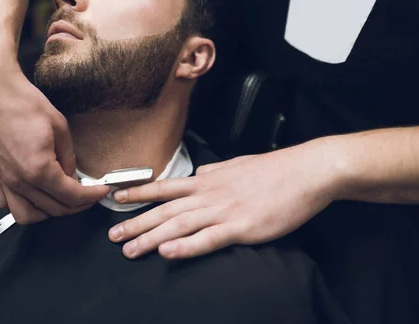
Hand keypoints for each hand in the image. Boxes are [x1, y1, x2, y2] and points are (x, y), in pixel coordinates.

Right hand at [0, 52, 109, 223]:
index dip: (92, 196)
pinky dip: (21, 205)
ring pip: (26, 216)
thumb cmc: (20, 102)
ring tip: (60, 199)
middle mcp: (18, 181)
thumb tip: (72, 175)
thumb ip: (68, 157)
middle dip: (76, 206)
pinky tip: (32, 194)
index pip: (71, 196)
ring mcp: (3, 180)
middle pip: (53, 209)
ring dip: (47, 212)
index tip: (101, 191)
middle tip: (88, 194)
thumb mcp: (58, 125)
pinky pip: (6, 203)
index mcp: (38, 169)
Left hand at [108, 140, 339, 258]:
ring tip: (129, 250)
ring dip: (151, 238)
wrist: (306, 172)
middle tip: (112, 236)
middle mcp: (209, 194)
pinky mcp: (241, 227)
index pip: (165, 186)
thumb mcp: (237, 164)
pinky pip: (208, 239)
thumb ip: (215, 170)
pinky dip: (186, 247)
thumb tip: (200, 171)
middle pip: (164, 210)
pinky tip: (167, 253)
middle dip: (136, 223)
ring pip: (179, 225)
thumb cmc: (274, 169)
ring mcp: (223, 210)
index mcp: (207, 179)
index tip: (116, 198)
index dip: (138, 193)